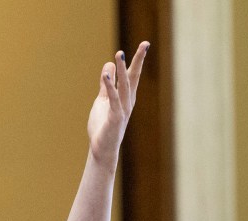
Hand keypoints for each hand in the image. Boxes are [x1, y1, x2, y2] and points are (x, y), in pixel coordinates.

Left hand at [87, 41, 149, 166]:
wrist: (102, 149)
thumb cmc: (103, 126)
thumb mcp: (103, 101)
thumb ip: (106, 84)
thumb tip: (109, 65)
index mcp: (126, 97)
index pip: (133, 75)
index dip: (137, 59)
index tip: (144, 44)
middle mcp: (128, 101)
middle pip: (134, 77)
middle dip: (139, 60)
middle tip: (145, 43)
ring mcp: (123, 109)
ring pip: (125, 85)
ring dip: (122, 69)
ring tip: (119, 53)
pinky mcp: (115, 116)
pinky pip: (113, 98)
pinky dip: (110, 86)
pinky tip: (107, 74)